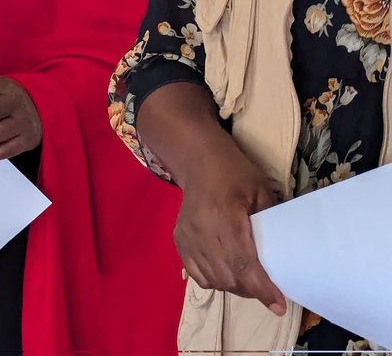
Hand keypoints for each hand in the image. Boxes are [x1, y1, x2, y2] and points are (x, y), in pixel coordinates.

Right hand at [173, 142, 286, 314]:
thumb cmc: (234, 172)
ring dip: (234, 287)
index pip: (243, 262)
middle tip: (269, 290)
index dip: (261, 288)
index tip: (279, 306)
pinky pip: (196, 274)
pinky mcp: (180, 241)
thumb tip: (288, 255)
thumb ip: (273, 224)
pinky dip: (214, 281)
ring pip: (213, 279)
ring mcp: (187, 237)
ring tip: (249, 282)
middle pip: (228, 276)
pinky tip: (226, 274)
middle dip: (251, 290)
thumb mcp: (262, 192)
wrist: (198, 161)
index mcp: (224, 217)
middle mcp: (202, 231)